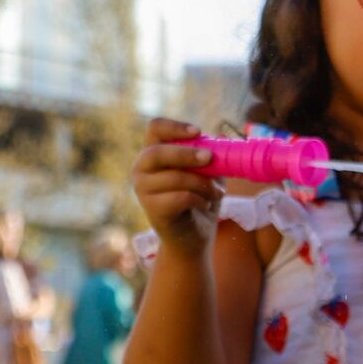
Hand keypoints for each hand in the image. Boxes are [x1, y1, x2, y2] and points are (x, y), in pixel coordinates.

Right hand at [131, 118, 218, 261]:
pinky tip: (205, 205)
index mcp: (154, 152)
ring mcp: (142, 189)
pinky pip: (181, 197)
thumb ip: (210, 156)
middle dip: (188, 154)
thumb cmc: (201, 199)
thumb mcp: (209, 174)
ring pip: (175, 177)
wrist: (194, 236)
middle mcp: (141, 168)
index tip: (198, 132)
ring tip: (217, 193)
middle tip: (211, 158)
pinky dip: (200, 199)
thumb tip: (220, 136)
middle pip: (158, 152)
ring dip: (203, 184)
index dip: (175, 127)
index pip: (155, 128)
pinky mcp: (152, 208)